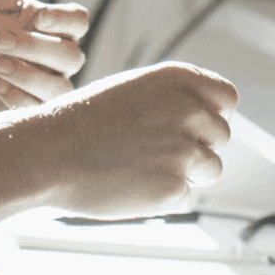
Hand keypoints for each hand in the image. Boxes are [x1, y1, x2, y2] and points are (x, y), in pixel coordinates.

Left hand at [0, 0, 88, 115]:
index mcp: (54, 24)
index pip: (79, 20)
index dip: (64, 20)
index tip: (37, 18)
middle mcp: (58, 56)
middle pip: (72, 56)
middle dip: (36, 48)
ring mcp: (48, 83)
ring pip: (61, 88)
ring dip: (29, 77)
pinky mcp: (32, 108)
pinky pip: (41, 111)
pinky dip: (20, 99)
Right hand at [38, 62, 237, 218]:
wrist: (48, 152)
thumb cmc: (82, 122)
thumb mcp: (131, 90)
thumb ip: (173, 99)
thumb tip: (209, 120)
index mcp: (177, 79)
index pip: (227, 98)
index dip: (212, 114)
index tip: (195, 124)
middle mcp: (187, 109)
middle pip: (221, 136)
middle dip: (196, 146)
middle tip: (154, 149)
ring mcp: (183, 149)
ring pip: (211, 169)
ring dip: (184, 172)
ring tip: (140, 165)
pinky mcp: (174, 188)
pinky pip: (185, 196)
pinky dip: (163, 196)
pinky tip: (130, 182)